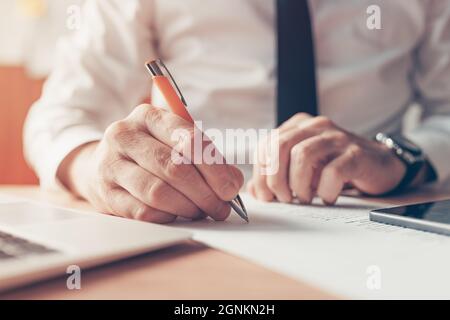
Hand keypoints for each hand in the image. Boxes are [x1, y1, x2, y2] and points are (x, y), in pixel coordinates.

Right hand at [58, 104, 243, 222]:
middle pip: (174, 168)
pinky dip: (167, 217)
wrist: (102, 163)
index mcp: (148, 116)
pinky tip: (176, 215)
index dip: (214, 168)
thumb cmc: (149, 152)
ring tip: (200, 212)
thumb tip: (233, 182)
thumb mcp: (174, 142)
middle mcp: (125, 135)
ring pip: (158, 192)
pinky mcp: (105, 194)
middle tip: (220, 207)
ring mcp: (111, 165)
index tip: (230, 189)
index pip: (188, 140)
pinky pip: (143, 211)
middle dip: (204, 193)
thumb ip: (206, 157)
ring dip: (187, 208)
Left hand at [248, 113, 405, 204]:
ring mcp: (336, 137)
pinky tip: (327, 197)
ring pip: (302, 155)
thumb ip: (276, 177)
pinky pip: (332, 171)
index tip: (267, 195)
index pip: (266, 145)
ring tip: (305, 198)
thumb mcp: (302, 170)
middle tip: (283, 198)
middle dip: (275, 178)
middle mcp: (315, 127)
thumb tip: (254, 191)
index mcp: (297, 127)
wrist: (378, 165)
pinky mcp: (356, 153)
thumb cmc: (335, 166)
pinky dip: (325, 190)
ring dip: (298, 184)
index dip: (261, 173)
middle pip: (280, 146)